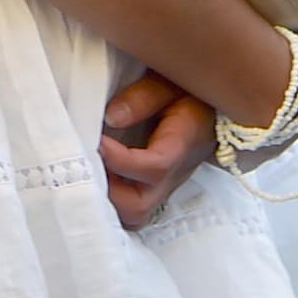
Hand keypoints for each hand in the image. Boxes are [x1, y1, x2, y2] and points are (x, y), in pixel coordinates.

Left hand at [100, 72, 214, 230]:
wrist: (209, 105)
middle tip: (88, 159)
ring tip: (91, 168)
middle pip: (139, 205)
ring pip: (134, 214)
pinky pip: (133, 209)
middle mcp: (173, 174)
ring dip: (107, 199)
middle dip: (108, 188)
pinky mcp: (156, 187)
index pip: (154, 167)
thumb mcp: (169, 82)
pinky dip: (113, 201)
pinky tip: (99, 175)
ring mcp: (165, 185)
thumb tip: (110, 117)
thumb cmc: (187, 90)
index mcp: (182, 144)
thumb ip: (142, 97)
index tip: (99, 141)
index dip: (121, 160)